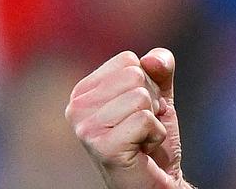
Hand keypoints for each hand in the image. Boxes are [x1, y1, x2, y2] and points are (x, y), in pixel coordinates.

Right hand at [66, 49, 186, 188]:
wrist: (157, 180)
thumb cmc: (151, 138)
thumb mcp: (158, 94)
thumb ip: (158, 67)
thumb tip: (150, 59)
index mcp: (84, 91)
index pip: (127, 60)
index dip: (146, 83)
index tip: (139, 110)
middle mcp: (77, 109)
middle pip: (134, 75)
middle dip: (151, 101)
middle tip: (142, 126)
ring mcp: (86, 129)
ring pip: (140, 97)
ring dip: (153, 120)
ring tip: (140, 138)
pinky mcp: (103, 148)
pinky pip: (144, 120)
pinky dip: (155, 135)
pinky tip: (142, 150)